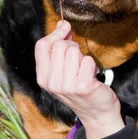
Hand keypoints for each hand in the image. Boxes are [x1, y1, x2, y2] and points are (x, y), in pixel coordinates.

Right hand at [34, 20, 124, 138]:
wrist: (96, 114)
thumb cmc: (79, 88)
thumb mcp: (61, 71)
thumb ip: (58, 49)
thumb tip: (62, 24)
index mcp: (42, 78)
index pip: (41, 46)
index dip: (55, 33)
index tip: (65, 27)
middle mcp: (51, 83)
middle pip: (59, 45)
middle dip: (72, 46)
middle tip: (78, 59)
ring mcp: (66, 86)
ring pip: (74, 51)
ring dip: (82, 57)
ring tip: (84, 70)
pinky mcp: (83, 86)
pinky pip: (88, 61)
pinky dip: (92, 65)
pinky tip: (91, 77)